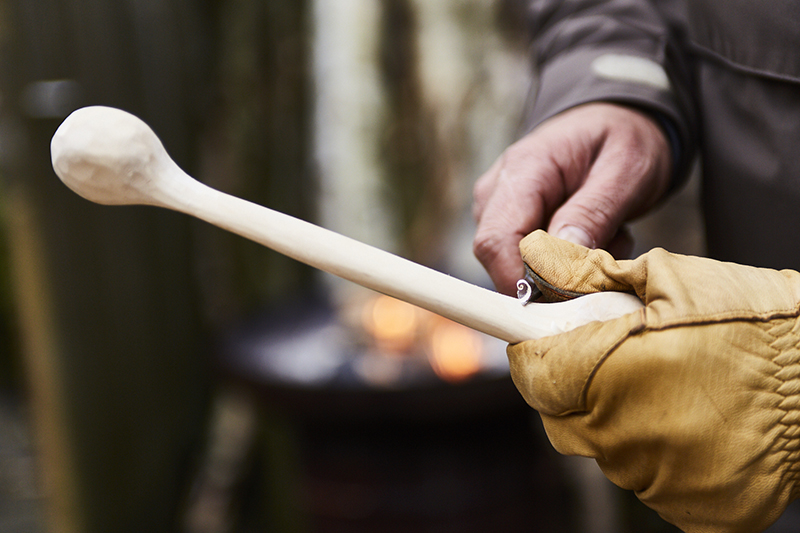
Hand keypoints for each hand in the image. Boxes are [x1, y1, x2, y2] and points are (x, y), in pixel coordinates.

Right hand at [472, 103, 671, 294]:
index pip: (496, 242)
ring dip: (566, 270)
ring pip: (516, 267)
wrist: (615, 119)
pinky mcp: (508, 225)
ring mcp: (497, 210)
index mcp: (522, 170)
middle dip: (553, 276)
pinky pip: (527, 263)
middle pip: (499, 260)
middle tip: (607, 256)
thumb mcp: (625, 169)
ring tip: (608, 237)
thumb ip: (592, 213)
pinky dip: (565, 265)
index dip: (523, 280)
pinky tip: (594, 238)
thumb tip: (561, 262)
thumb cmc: (622, 137)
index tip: (573, 292)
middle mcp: (496, 192)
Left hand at [509, 231, 799, 532]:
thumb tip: (535, 253)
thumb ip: (588, 272)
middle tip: (619, 353)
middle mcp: (623, 438)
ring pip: (601, 443)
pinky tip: (689, 416)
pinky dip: (653, 446)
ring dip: (616, 413)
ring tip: (667, 381)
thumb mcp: (670, 280)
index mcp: (609, 375)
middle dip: (575, 380)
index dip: (534, 349)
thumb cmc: (756, 323)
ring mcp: (655, 480)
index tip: (544, 337)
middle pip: (559, 412)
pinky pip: (644, 473)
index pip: (533, 372)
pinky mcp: (688, 509)